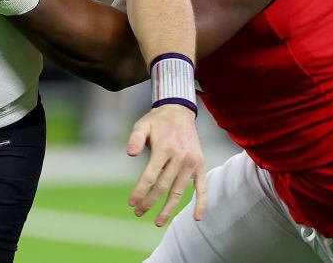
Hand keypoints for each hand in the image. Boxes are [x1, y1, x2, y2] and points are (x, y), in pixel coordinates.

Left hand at [127, 104, 206, 226]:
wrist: (179, 111)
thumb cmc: (157, 121)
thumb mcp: (142, 125)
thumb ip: (135, 139)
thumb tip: (130, 154)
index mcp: (165, 148)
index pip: (150, 176)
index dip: (140, 192)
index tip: (131, 203)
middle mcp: (180, 157)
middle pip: (163, 187)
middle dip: (149, 202)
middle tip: (138, 212)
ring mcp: (192, 162)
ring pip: (179, 191)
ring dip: (168, 209)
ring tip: (158, 221)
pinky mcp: (200, 165)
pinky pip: (202, 187)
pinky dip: (201, 203)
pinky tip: (197, 218)